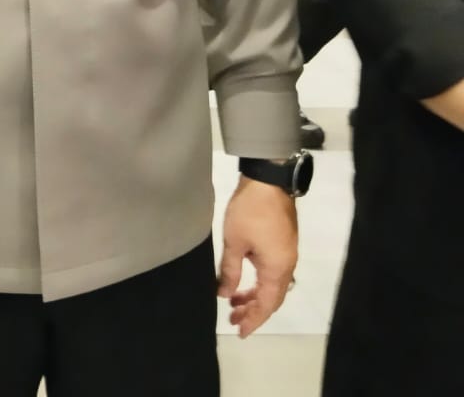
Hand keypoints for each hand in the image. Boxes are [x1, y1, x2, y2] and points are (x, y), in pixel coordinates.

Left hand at [218, 177, 297, 337]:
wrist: (268, 181)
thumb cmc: (250, 211)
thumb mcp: (234, 242)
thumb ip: (230, 271)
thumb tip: (224, 294)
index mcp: (277, 269)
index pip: (266, 305)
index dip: (253, 320)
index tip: (239, 331)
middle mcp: (287, 266)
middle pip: (271, 298)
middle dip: (252, 310)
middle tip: (232, 318)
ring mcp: (287, 254)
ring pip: (272, 285)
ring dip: (254, 295)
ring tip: (233, 300)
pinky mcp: (283, 244)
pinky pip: (272, 273)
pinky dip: (258, 281)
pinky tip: (244, 277)